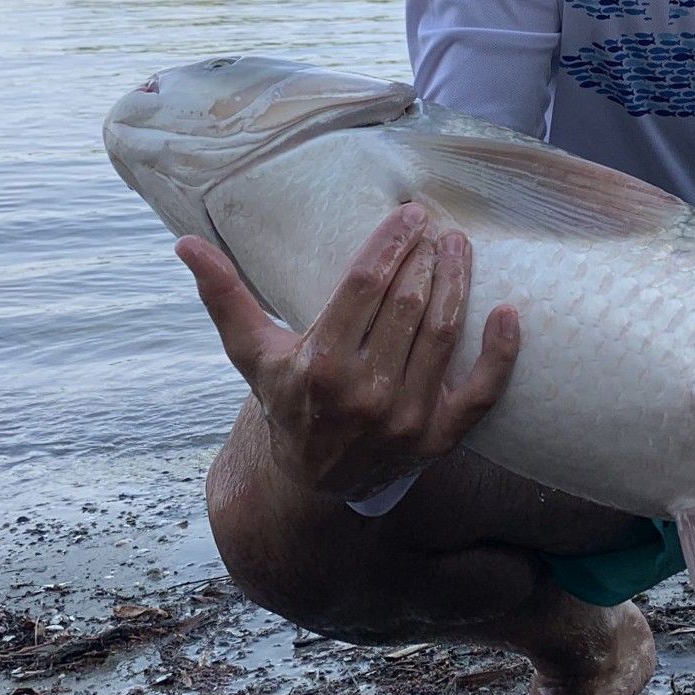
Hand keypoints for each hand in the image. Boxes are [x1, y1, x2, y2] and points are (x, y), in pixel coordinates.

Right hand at [176, 203, 517, 499]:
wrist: (313, 481)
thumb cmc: (285, 401)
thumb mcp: (252, 353)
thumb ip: (224, 297)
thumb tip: (185, 242)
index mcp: (319, 366)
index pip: (366, 287)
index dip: (391, 243)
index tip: (410, 213)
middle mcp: (365, 394)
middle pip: (408, 306)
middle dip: (426, 258)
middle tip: (436, 224)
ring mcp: (406, 419)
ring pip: (443, 335)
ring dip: (459, 283)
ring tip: (460, 247)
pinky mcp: (440, 439)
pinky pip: (482, 391)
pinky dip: (500, 352)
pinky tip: (509, 312)